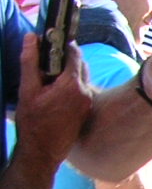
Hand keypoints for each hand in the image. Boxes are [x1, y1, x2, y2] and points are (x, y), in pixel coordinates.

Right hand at [14, 35, 91, 172]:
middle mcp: (86, 92)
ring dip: (66, 72)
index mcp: (73, 85)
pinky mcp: (86, 110)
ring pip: (80, 78)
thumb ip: (30, 62)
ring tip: (46, 77)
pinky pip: (80, 90)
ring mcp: (88, 103)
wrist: (42, 150)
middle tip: (45, 59)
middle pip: (79, 65)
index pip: (74, 54)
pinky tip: (53, 91)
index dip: (62, 44)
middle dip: (63, 59)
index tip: (51, 39)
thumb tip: (32, 38)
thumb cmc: (33, 121)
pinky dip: (69, 85)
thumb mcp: (27, 89)